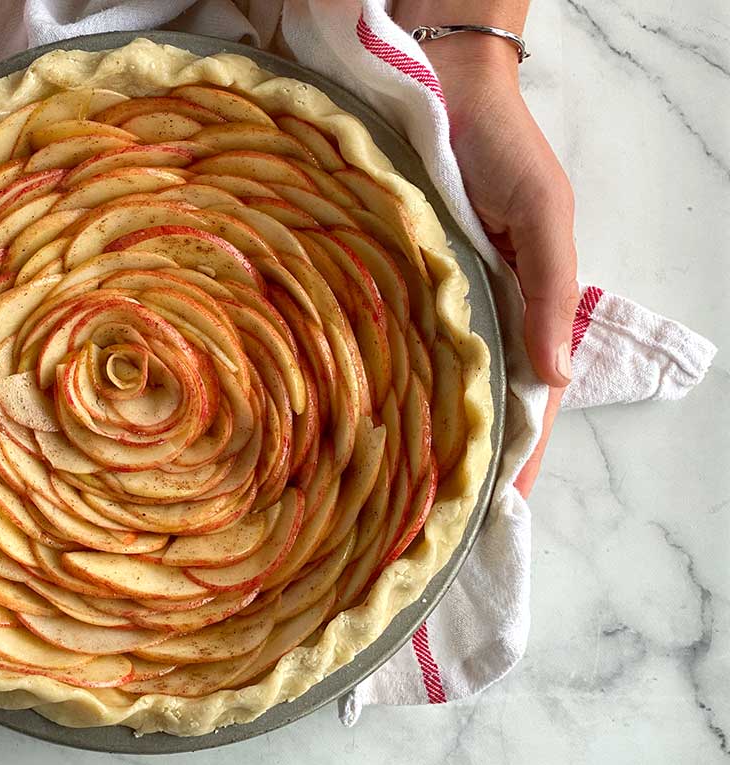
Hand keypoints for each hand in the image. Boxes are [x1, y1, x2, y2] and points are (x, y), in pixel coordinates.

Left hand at [389, 19, 579, 494]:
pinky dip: (377, 385)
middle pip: (470, 408)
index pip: (526, 405)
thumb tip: (554, 376)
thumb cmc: (501, 149)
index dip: (515, 463)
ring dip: (414, 439)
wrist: (441, 90)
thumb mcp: (543, 213)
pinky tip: (352, 423)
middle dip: (458, 467)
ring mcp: (426, 307)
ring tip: (386, 500)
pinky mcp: (384, 286)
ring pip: (424, 387)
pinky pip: (382, 344)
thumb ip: (550, 289)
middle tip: (430, 531)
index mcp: (521, 311)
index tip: (497, 522)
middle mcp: (470, 320)